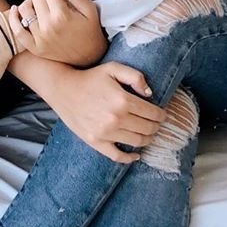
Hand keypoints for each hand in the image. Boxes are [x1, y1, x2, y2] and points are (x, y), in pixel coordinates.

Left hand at [7, 0, 105, 66]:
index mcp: (62, 15)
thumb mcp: (89, 8)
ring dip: (31, 3)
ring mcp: (40, 38)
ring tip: (39, 6)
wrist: (90, 56)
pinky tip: (16, 10)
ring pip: (24, 8)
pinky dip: (13, 19)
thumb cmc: (90, 30)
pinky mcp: (35, 48)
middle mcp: (48, 26)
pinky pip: (17, 31)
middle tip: (51, 0)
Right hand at [43, 61, 166, 162]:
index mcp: (122, 100)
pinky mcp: (95, 142)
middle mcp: (116, 118)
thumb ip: (135, 77)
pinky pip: (117, 156)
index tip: (163, 115)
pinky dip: (130, 158)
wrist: (63, 90)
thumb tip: (150, 94)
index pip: (152, 113)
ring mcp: (105, 133)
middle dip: (156, 126)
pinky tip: (137, 155)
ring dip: (148, 139)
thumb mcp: (113, 68)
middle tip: (157, 124)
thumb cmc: (90, 78)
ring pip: (137, 142)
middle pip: (147, 128)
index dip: (161, 115)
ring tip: (149, 135)